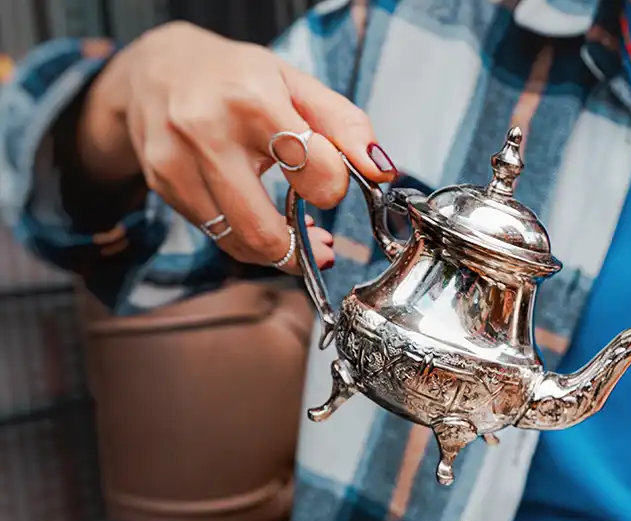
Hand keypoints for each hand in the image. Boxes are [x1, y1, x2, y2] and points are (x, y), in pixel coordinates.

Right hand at [77, 22, 396, 269]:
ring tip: (297, 238)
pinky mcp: (164, 184)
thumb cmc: (239, 77)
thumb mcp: (297, 85)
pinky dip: (247, 241)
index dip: (333, 187)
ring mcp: (177, 161)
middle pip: (262, 228)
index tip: (333, 183)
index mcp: (253, 99)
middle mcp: (207, 131)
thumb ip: (346, 126)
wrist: (158, 67)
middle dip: (301, 249)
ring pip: (238, 241)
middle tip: (324, 246)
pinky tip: (260, 221)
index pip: (313, 169)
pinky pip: (216, 235)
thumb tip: (382, 170)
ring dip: (277, 252)